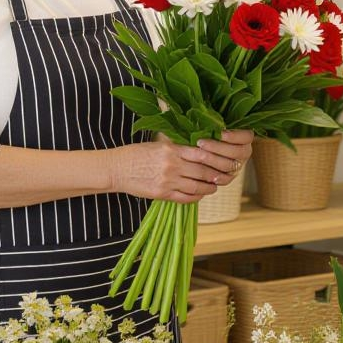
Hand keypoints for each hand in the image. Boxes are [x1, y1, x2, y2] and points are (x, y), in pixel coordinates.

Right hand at [108, 129, 253, 204]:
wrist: (116, 169)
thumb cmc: (136, 154)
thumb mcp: (157, 144)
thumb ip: (176, 147)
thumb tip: (196, 148)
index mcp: (171, 150)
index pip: (201, 153)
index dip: (216, 158)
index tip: (224, 159)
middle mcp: (172, 165)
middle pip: (203, 171)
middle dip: (217, 175)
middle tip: (226, 175)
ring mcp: (167, 181)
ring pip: (197, 186)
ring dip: (209, 188)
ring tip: (215, 186)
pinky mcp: (162, 194)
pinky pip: (185, 198)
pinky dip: (196, 197)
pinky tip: (200, 194)